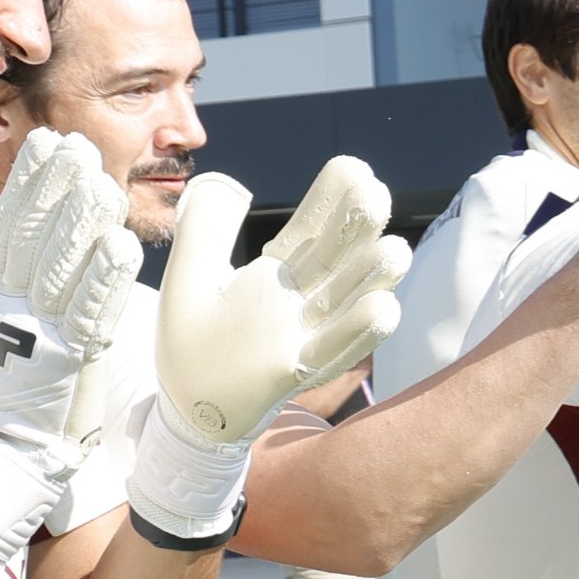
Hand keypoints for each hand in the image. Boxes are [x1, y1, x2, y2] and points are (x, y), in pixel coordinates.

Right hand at [0, 128, 133, 460]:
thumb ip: (3, 274)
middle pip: (34, 238)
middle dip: (56, 188)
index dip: (28, 183)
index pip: (10, 226)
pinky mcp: (65, 359)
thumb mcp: (1, 322)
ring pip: (61, 267)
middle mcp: (10, 305)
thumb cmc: (16, 386)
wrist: (6, 450)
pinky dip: (104, 278)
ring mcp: (36, 331)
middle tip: (77, 146)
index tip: (46, 142)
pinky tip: (121, 245)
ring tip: (103, 182)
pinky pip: (89, 312)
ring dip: (83, 223)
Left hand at [153, 160, 413, 448]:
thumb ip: (203, 230)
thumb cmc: (188, 346)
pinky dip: (360, 332)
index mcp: (279, 274)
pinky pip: (337, 350)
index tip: (353, 168)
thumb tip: (229, 186)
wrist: (186, 410)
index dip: (334, 198)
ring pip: (353, 301)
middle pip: (341, 257)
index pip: (314, 228)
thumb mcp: (186, 279)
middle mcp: (302, 301)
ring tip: (392, 250)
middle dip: (359, 227)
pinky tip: (382, 307)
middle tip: (372, 196)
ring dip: (374, 277)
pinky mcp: (299, 371)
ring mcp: (307, 335)